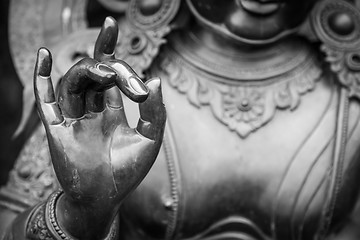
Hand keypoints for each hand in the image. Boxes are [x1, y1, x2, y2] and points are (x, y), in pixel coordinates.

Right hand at [33, 17, 165, 238]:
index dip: (108, 49)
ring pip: (73, 83)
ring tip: (108, 72)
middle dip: (110, 67)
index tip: (110, 23)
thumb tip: (155, 81)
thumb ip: (155, 112)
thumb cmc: (128, 172)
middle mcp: (90, 110)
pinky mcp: (56, 129)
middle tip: (126, 78)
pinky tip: (42, 55)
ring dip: (88, 71)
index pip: (108, 73)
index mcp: (110, 111)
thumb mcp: (150, 140)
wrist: (105, 199)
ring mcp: (72, 118)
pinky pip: (45, 100)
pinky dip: (41, 78)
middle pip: (93, 75)